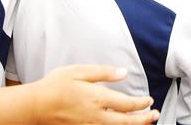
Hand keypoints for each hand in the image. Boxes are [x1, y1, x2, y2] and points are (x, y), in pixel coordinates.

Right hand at [31, 65, 158, 123]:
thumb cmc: (55, 86)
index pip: (127, 104)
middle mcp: (97, 116)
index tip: (149, 100)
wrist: (35, 107)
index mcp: (97, 98)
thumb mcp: (79, 71)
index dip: (141, 104)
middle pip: (127, 122)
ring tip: (145, 123)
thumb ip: (103, 73)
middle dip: (144, 119)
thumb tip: (123, 73)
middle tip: (155, 114)